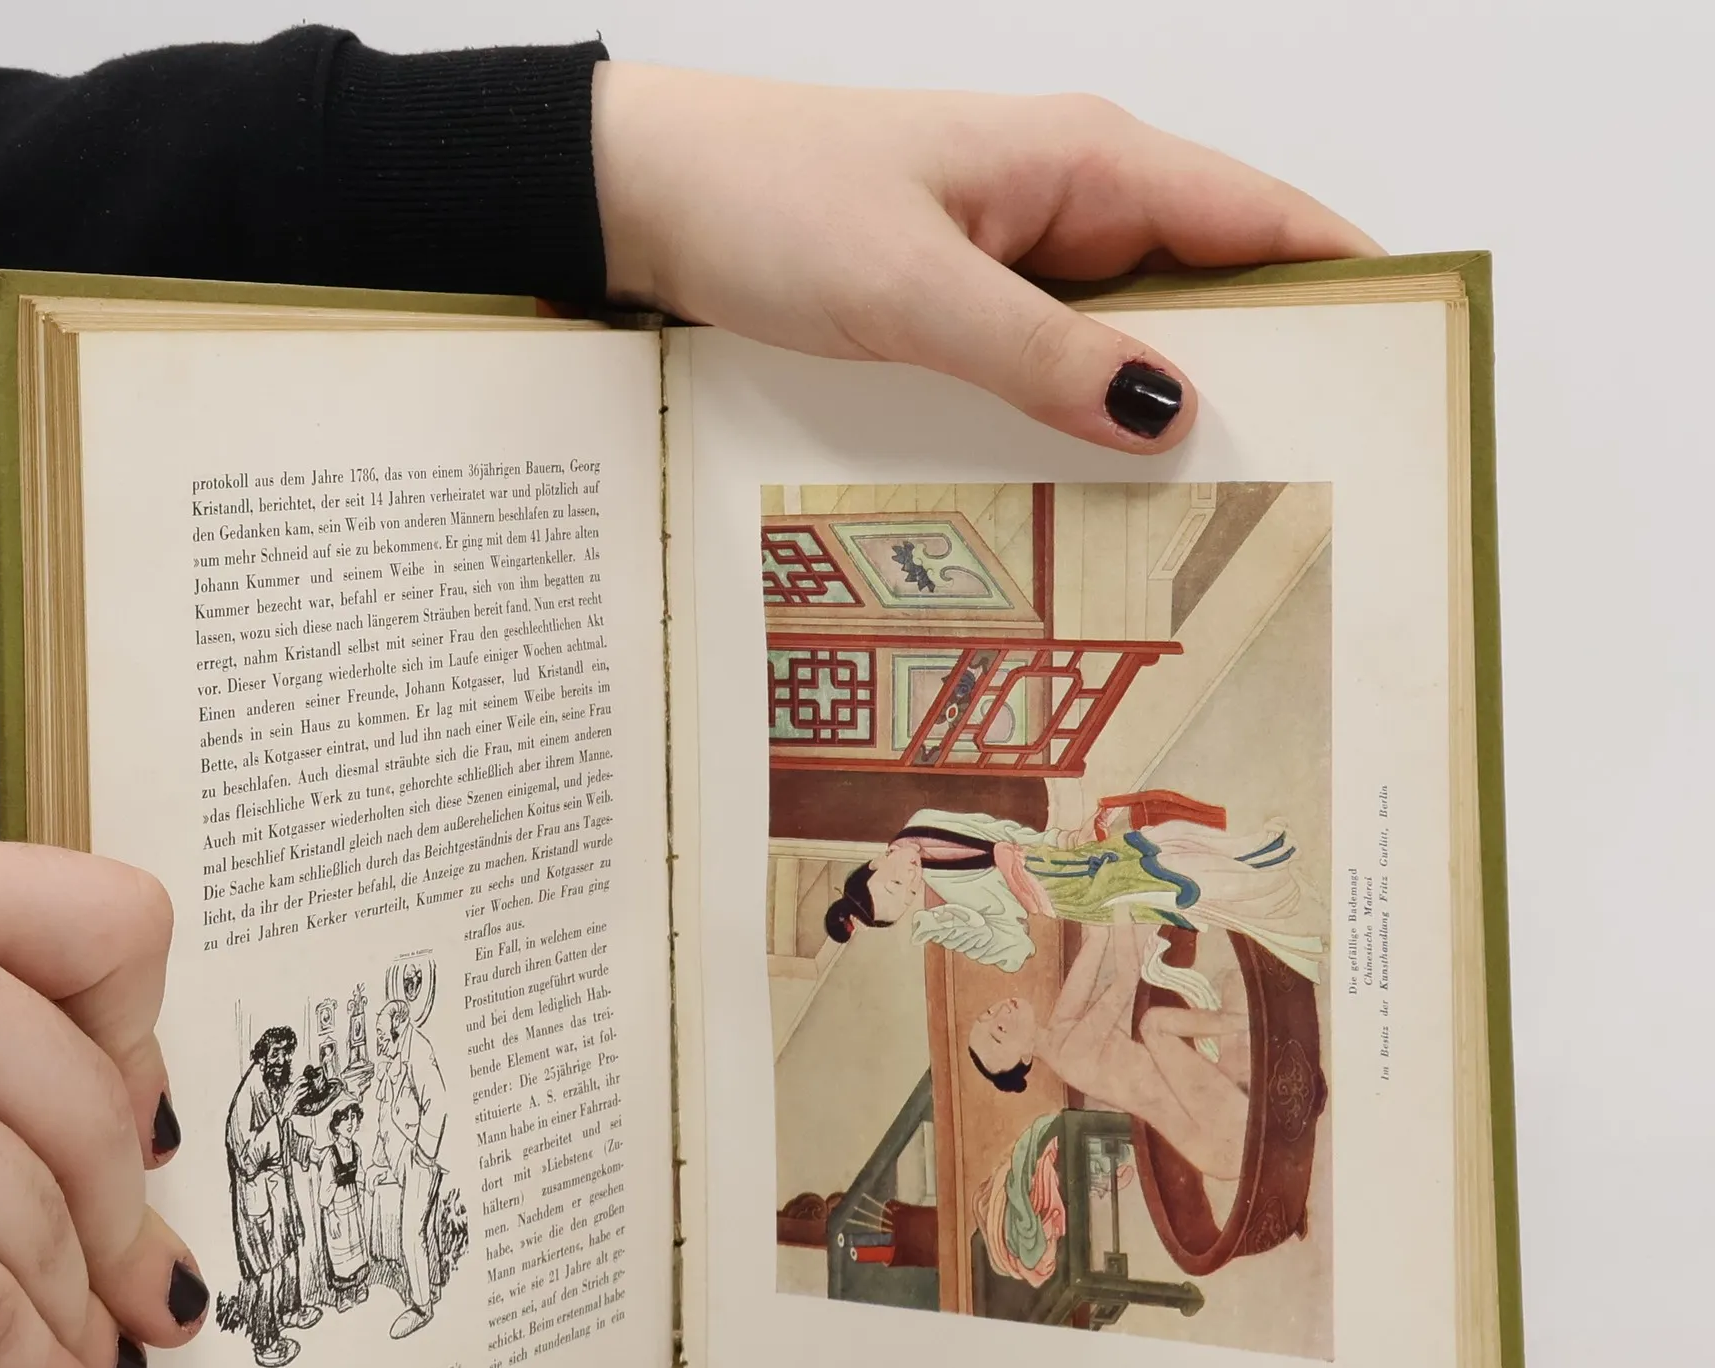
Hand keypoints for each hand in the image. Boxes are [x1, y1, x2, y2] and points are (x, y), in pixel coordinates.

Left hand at [593, 65, 1377, 450]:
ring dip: (1173, 410)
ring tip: (1224, 516)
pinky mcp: (972, 304)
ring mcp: (1022, 256)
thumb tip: (1167, 412)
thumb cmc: (773, 203)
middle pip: (1214, 289)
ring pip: (1136, 337)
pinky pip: (1062, 362)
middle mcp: (1071, 203)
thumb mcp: (915, 288)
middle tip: (1315, 489)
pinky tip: (1103, 489)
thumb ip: (1041, 352)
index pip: (1260, 221)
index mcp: (1088, 162)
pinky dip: (1091, 416)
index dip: (1347, 286)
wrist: (653, 197)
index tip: (1404, 370)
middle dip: (1269, 373)